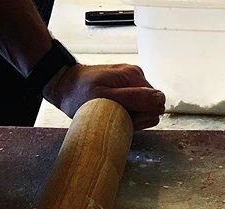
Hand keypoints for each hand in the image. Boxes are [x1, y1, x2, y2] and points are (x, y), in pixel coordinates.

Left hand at [44, 63, 165, 129]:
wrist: (64, 85)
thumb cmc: (80, 95)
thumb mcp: (105, 99)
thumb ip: (134, 99)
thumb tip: (160, 101)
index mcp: (134, 77)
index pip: (156, 104)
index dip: (143, 117)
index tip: (124, 117)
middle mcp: (137, 75)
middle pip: (150, 106)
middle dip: (137, 116)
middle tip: (115, 116)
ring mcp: (131, 79)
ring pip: (143, 106)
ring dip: (130, 114)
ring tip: (111, 112)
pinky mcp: (125, 84)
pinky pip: (134, 103)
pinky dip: (125, 110)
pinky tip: (111, 109)